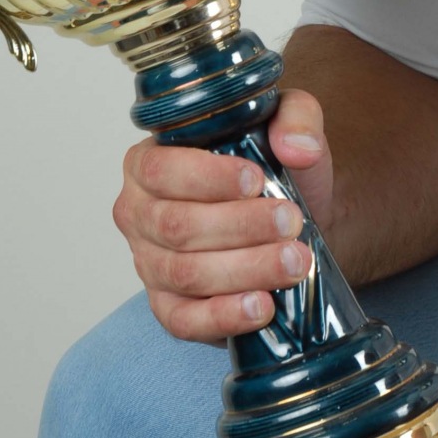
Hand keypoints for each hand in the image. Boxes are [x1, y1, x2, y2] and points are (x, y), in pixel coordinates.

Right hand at [113, 88, 333, 342]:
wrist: (293, 220)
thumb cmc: (274, 166)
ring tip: (295, 261)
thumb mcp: (288, 121)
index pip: (161, 170)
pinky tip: (262, 306)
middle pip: (177, 227)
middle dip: (241, 227)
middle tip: (292, 222)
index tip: (257, 180)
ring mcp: (148, 264)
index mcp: (148, 160)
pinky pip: (184, 321)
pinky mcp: (169, 308)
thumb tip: (298, 147)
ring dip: (245, 270)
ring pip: (186, 274)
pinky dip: (224, 316)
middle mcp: (138, 213)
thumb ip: (295, 116)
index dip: (208, 178)